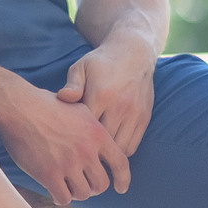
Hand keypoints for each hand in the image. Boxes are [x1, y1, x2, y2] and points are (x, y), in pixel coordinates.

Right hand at [0, 81, 131, 205]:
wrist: (17, 107)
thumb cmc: (45, 105)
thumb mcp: (77, 109)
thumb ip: (94, 128)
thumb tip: (105, 144)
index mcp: (97, 133)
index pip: (121, 163)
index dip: (123, 179)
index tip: (121, 188)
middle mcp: (86, 150)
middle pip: (101, 184)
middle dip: (93, 187)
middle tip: (83, 184)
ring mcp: (68, 163)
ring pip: (83, 193)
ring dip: (76, 192)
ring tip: (67, 185)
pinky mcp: (49, 174)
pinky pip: (63, 198)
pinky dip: (60, 197)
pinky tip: (54, 191)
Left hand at [58, 36, 157, 158]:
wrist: (134, 53)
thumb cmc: (101, 62)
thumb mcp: (81, 67)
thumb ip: (72, 85)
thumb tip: (62, 98)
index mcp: (100, 95)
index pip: (84, 129)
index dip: (74, 139)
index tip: (66, 141)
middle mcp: (120, 107)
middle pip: (102, 143)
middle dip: (90, 150)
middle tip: (78, 153)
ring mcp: (135, 114)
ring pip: (119, 149)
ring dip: (106, 154)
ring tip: (94, 152)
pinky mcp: (144, 118)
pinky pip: (132, 145)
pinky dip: (120, 151)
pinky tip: (109, 146)